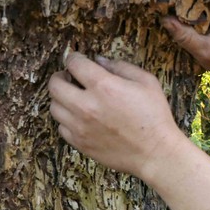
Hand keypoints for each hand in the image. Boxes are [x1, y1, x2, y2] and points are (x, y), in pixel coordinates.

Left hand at [48, 53, 183, 178]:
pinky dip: (67, 120)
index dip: (73, 57)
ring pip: (54, 107)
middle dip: (60, 76)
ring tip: (73, 98)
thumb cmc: (154, 116)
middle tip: (69, 77)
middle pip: (55, 85)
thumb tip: (99, 61)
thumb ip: (121, 67)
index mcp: (104, 86)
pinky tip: (79, 118)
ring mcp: (80, 127)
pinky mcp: (80, 143)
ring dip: (61, 99)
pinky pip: (61, 127)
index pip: (74, 63)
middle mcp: (86, 106)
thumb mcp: (146, 82)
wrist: (155, 152)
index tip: (77, 59)